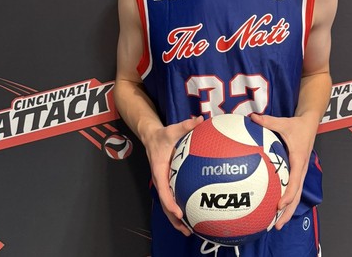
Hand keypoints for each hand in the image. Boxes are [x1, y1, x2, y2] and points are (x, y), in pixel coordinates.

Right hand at [143, 115, 203, 235]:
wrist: (151, 136)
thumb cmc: (162, 135)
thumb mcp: (172, 129)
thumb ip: (186, 125)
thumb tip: (200, 119)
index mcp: (159, 169)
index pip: (163, 190)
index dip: (170, 203)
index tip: (179, 212)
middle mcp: (161, 179)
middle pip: (164, 204)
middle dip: (174, 219)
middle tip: (187, 230)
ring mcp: (164, 182)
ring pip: (168, 204)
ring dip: (176, 218)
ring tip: (189, 230)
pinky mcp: (168, 181)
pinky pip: (172, 196)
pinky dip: (179, 206)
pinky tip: (192, 212)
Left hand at [250, 113, 316, 229]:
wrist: (310, 123)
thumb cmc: (297, 125)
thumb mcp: (283, 122)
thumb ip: (268, 121)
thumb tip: (252, 118)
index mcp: (298, 160)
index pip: (294, 182)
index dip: (288, 195)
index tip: (279, 205)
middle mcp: (301, 170)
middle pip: (296, 196)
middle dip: (287, 212)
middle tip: (276, 225)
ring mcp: (300, 172)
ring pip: (295, 195)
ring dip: (287, 210)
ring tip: (276, 223)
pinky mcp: (297, 171)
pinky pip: (292, 188)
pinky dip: (286, 199)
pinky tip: (274, 206)